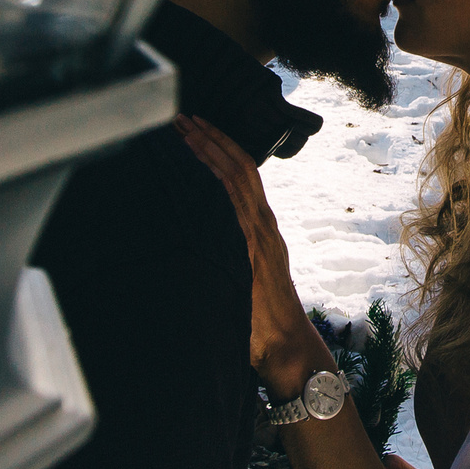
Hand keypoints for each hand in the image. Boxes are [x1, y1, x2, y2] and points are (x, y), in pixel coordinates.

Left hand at [176, 115, 330, 399]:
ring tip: (187, 130)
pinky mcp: (253, 252)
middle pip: (240, 168)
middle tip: (184, 118)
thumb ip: (224, 257)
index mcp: (262, 229)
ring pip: (237, 180)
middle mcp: (264, 226)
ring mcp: (261, 237)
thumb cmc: (261, 323)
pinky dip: (218, 181)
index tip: (196, 130)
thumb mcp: (240, 280)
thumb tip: (190, 246)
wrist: (285, 350)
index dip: (220, 149)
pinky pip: (236, 207)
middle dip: (212, 139)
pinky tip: (199, 167)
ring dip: (211, 151)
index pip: (243, 176)